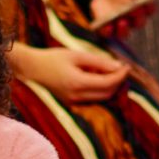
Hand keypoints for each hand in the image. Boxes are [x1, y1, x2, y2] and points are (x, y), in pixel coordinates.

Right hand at [10, 44, 127, 102]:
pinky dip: (99, 90)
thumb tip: (119, 67)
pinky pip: (92, 99)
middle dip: (117, 82)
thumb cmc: (53, 58)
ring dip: (109, 86)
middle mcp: (76, 97)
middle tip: (121, 68)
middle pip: (107, 94)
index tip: (127, 66)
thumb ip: (99, 62)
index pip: (108, 84)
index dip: (120, 75)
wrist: (32, 69)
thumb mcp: (77, 55)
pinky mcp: (71, 104)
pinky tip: (96, 77)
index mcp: (77, 83)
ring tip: (107, 71)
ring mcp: (73, 103)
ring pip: (101, 98)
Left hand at [90, 0, 156, 37]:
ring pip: (126, 33)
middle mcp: (135, 21)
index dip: (150, 5)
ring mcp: (122, 28)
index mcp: (144, 8)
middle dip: (137, 16)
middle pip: (140, 22)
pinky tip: (107, 26)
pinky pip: (109, 34)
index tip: (148, 0)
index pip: (151, 9)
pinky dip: (109, 31)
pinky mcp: (108, 31)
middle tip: (134, 10)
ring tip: (122, 22)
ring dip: (124, 29)